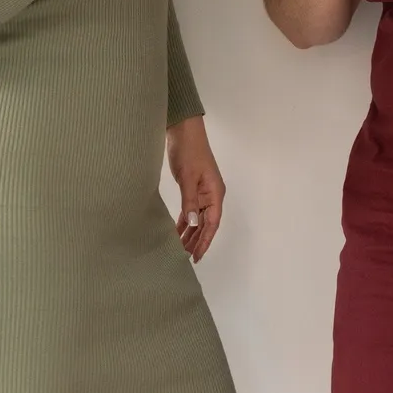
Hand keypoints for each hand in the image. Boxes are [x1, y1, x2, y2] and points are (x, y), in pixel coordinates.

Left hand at [166, 116, 224, 262]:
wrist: (183, 132)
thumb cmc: (190, 152)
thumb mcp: (188, 178)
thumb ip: (189, 202)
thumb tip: (192, 224)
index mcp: (216, 192)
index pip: (213, 223)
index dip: (205, 241)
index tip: (197, 257)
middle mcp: (211, 195)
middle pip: (206, 224)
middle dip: (197, 241)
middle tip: (187, 259)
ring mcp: (202, 193)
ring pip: (198, 219)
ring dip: (190, 234)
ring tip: (180, 250)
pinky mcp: (192, 189)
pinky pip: (189, 211)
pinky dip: (184, 222)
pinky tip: (176, 233)